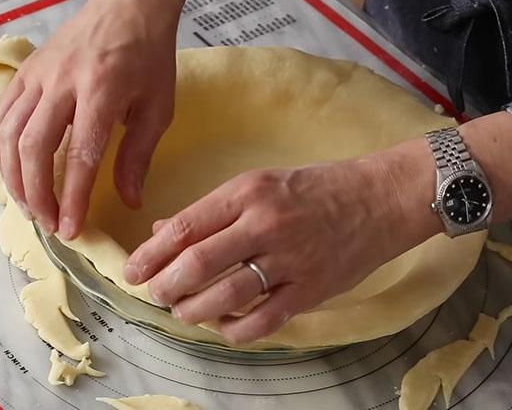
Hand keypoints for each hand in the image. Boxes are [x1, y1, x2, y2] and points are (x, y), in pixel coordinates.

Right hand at [0, 0, 216, 237]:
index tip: (72, 228)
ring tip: (29, 206)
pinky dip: (2, 150)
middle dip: (38, 194)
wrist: (128, 8)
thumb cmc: (150, 59)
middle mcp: (63, 82)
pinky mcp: (26, 72)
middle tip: (49, 223)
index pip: (80, 154)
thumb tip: (130, 200)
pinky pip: (3, 116)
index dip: (72, 197)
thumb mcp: (158, 107)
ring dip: (15, 177)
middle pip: (34, 147)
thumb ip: (139, 154)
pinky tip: (13, 173)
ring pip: (9, 133)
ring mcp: (38, 75)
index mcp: (103, 90)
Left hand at [124, 158, 427, 343]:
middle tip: (157, 293)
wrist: (379, 199)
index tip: (133, 270)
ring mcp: (289, 259)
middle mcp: (265, 224)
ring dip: (193, 310)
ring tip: (184, 311)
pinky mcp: (310, 289)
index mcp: (248, 192)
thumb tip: (165, 229)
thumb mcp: (263, 182)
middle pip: (196, 264)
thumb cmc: (319, 187)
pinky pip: (263, 321)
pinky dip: (235, 330)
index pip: (185, 226)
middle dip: (165, 286)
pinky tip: (225, 325)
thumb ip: (214, 208)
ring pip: (225, 296)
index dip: (151, 254)